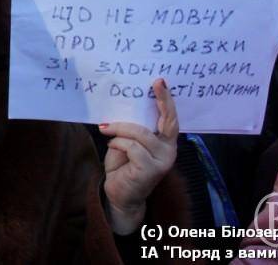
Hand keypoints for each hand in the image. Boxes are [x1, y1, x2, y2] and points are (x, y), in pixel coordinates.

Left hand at [99, 78, 178, 233]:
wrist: (120, 196)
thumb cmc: (123, 166)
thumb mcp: (127, 142)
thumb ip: (133, 129)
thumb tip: (126, 105)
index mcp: (165, 142)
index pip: (170, 119)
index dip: (167, 100)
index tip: (160, 81)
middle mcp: (169, 151)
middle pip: (166, 122)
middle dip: (160, 101)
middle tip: (153, 84)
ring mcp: (162, 161)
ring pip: (140, 133)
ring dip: (120, 129)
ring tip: (107, 131)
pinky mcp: (150, 169)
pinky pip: (131, 146)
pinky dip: (117, 143)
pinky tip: (112, 146)